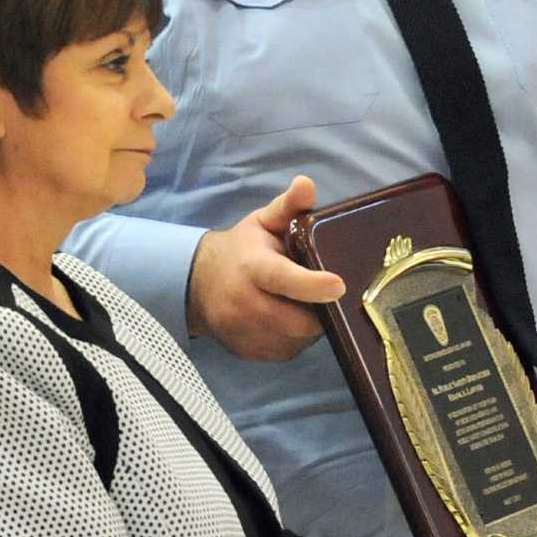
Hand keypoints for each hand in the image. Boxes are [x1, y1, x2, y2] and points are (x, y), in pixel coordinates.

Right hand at [186, 176, 345, 361]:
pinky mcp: (247, 351)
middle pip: (296, 320)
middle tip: (322, 294)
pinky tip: (289, 320)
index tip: (338, 285)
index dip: (311, 285)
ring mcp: (243, 332)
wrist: (198, 284)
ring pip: (295, 339)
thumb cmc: (241, 250)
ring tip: (303, 304)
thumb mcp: (262, 223)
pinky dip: (295, 340)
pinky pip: (286, 352)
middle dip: (318, 311)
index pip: (281, 278)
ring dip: (308, 326)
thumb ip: (288, 206)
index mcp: (252, 267)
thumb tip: (307, 184)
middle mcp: (243, 303)